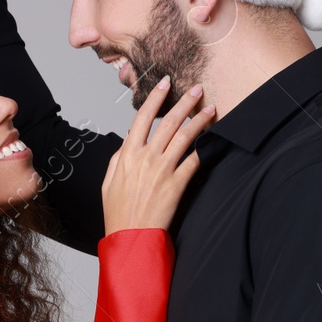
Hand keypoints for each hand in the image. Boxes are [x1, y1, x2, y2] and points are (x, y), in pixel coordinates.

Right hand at [101, 77, 214, 234]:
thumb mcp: (109, 181)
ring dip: (200, 120)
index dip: (155, 97)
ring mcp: (163, 170)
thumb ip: (118, 158)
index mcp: (127, 154)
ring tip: (211, 109)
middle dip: (185, 102)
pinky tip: (213, 139)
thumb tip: (128, 141)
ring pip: (185, 137)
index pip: (142, 117)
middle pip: (168, 122)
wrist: (131, 237)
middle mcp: (146, 158)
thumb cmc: (119, 212)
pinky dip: (204, 149)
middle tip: (198, 89)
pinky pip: (194, 161)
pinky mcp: (177, 184)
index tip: (165, 83)